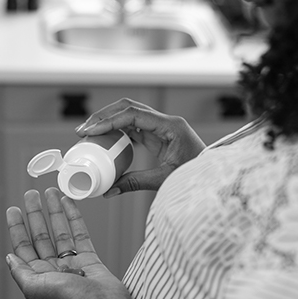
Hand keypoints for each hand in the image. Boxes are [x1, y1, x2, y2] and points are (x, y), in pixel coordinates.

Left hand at [6, 188, 120, 298]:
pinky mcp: (89, 258)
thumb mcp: (34, 288)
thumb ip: (21, 271)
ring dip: (54, 211)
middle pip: (41, 236)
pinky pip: (79, 233)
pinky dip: (73, 217)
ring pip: (60, 231)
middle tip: (31, 195)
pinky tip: (68, 204)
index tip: (14, 210)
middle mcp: (53, 270)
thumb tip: (10, 258)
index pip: (23, 248)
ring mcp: (72, 263)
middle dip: (34, 214)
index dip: (17, 228)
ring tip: (50, 193)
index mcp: (38, 278)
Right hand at [75, 98, 205, 194]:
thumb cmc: (196, 175)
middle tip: (84, 130)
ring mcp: (162, 125)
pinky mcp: (158, 133)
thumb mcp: (165, 179)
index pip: (134, 115)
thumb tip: (108, 190)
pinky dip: (117, 128)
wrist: (213, 177)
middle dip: (104, 116)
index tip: (90, 131)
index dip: (109, 121)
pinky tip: (105, 136)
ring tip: (89, 132)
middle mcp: (166, 121)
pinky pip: (134, 125)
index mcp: (171, 126)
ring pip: (130, 113)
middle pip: (129, 107)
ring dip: (109, 119)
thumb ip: (136, 183)